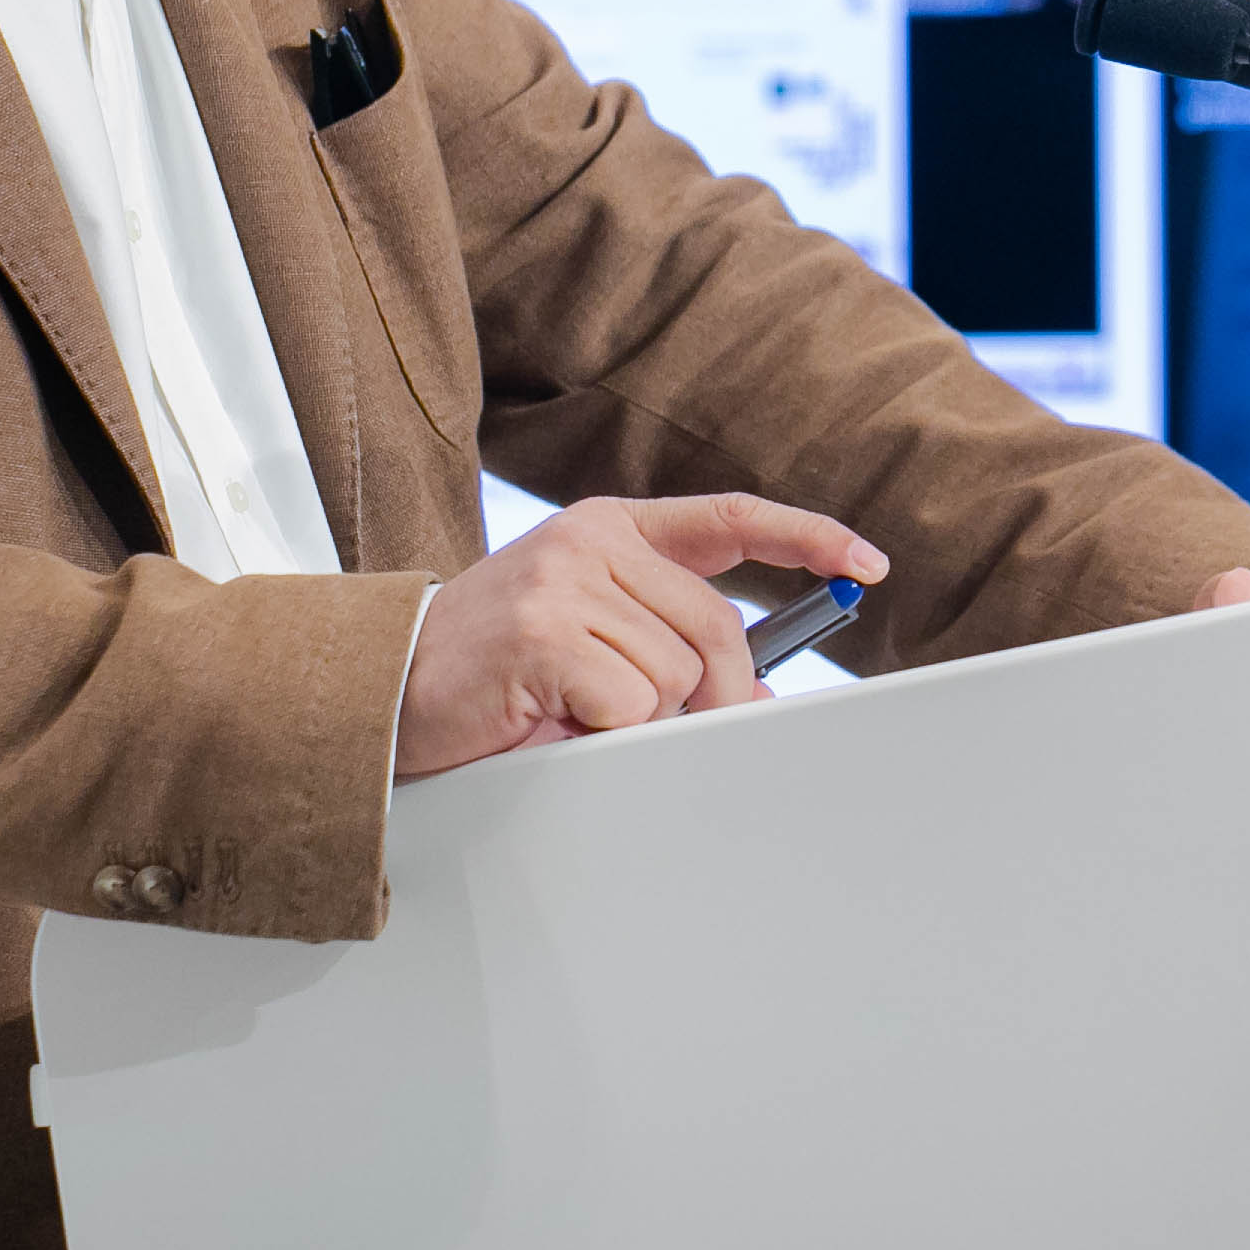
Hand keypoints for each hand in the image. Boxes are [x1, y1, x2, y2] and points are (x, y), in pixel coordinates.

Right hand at [399, 493, 886, 776]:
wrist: (383, 692)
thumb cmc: (490, 672)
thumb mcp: (586, 635)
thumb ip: (666, 641)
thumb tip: (758, 693)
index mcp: (609, 529)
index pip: (731, 519)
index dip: (807, 538)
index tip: (866, 564)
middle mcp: (591, 542)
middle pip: (717, 628)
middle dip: (713, 695)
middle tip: (649, 723)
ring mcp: (565, 582)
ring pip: (676, 675)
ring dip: (636, 716)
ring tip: (569, 708)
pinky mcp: (544, 634)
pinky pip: (630, 703)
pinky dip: (603, 730)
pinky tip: (550, 716)